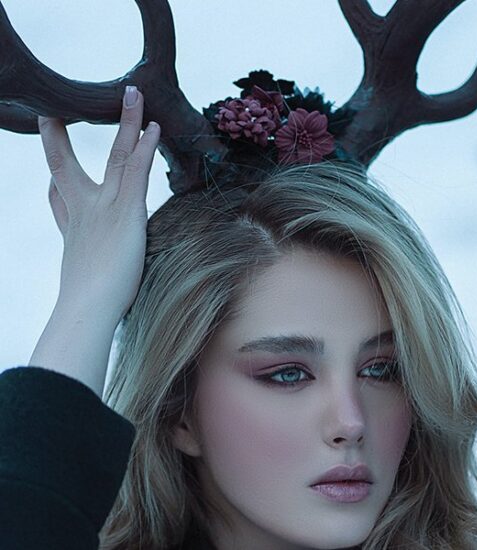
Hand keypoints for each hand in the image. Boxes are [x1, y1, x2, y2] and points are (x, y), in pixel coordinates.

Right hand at [38, 87, 159, 321]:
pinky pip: (136, 170)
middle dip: (58, 138)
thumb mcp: (83, 280)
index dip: (54, 183)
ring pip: (114, 156)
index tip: (50, 176)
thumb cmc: (90, 305)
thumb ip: (86, 269)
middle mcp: (82, 212)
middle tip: (54, 115)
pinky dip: (143, 147)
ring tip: (132, 94)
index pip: (58, 198)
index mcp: (72, 229)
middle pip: (66, 165)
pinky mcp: (126, 210)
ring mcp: (103, 206)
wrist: (88, 309)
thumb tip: (87, 281)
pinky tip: (152, 126)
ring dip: (124, 123)